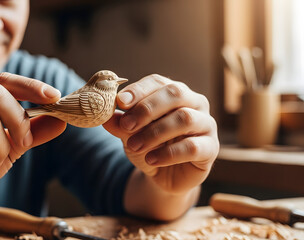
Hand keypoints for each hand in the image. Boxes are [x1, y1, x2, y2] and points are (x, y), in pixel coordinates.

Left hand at [104, 74, 218, 193]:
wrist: (163, 176)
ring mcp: (206, 124)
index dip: (139, 89)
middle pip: (175, 94)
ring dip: (154, 133)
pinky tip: (151, 160)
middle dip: (147, 108)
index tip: (120, 102)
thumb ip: (119, 123)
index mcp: (174, 92)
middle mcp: (194, 103)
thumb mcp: (129, 134)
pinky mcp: (211, 148)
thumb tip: (103, 116)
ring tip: (134, 146)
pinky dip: (168, 153)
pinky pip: (192, 147)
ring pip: (184, 119)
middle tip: (126, 125)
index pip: (158, 82)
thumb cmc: (148, 146)